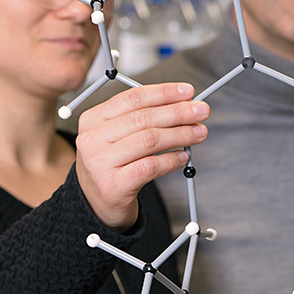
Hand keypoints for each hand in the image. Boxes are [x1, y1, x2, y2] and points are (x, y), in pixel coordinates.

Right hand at [74, 83, 209, 231]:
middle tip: (201, 111)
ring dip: (180, 134)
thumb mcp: (119, 134)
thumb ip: (145, 118)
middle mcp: (92, 139)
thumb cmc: (114, 163)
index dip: (164, 92)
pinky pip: (150, 167)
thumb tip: (185, 105)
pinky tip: (184, 157)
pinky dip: (171, 160)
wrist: (96, 202)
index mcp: (93, 118)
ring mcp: (100, 163)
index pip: (133, 98)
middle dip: (178, 112)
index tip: (188, 92)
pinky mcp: (113, 185)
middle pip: (143, 118)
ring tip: (199, 133)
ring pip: (149, 140)